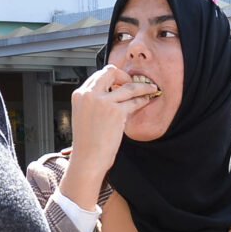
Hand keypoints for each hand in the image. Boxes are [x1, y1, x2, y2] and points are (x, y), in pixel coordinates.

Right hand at [66, 64, 162, 190]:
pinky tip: (146, 101)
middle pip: (111, 72)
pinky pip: (134, 101)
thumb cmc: (87, 142)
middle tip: (133, 83)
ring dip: (142, 86)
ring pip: (128, 86)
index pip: (98, 75)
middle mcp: (90, 95)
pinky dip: (142, 100)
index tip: (121, 81)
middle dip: (125, 76)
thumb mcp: (83, 115)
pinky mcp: (116, 112)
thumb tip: (109, 92)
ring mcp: (103, 102)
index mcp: (79, 95)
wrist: (88, 159)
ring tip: (151, 89)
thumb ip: (93, 101)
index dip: (112, 76)